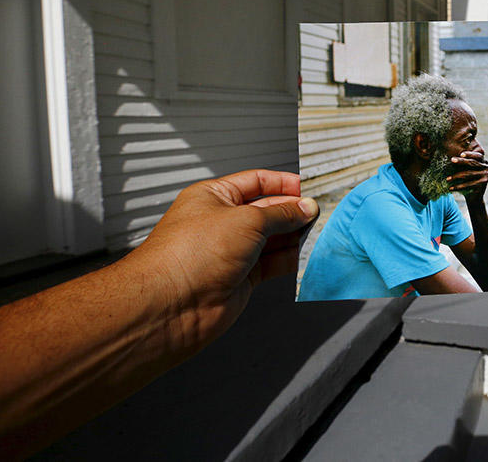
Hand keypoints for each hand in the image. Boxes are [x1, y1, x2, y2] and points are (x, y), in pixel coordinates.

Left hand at [131, 169, 318, 351]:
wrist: (172, 305)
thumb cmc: (188, 256)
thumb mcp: (246, 220)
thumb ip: (280, 214)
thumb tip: (303, 208)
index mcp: (214, 197)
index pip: (255, 182)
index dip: (282, 184)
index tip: (306, 189)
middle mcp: (222, 223)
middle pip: (267, 210)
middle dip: (291, 211)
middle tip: (315, 213)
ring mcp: (231, 251)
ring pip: (272, 239)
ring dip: (293, 236)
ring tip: (315, 233)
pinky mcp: (240, 278)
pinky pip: (272, 264)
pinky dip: (289, 259)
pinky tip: (303, 255)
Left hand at [447, 151, 487, 203]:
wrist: (473, 197)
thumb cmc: (467, 181)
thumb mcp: (466, 171)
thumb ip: (464, 164)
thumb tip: (453, 158)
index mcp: (484, 162)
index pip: (477, 156)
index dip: (469, 154)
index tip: (461, 154)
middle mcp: (487, 168)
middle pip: (473, 163)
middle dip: (461, 161)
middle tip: (452, 160)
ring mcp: (486, 176)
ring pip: (469, 174)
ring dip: (456, 176)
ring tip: (447, 179)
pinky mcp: (483, 184)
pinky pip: (468, 184)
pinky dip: (458, 186)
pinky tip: (451, 188)